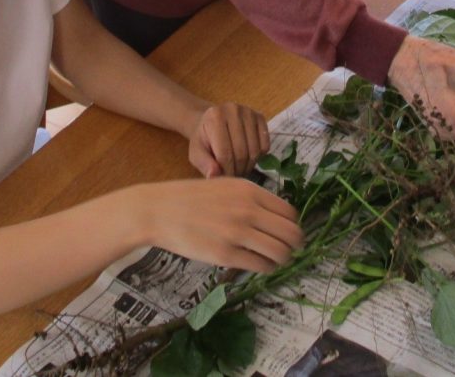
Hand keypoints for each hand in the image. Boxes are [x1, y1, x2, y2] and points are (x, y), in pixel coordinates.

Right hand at [133, 178, 303, 274]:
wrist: (159, 210)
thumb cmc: (190, 198)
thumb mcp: (224, 185)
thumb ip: (249, 198)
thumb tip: (275, 217)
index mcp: (248, 190)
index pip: (289, 212)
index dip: (292, 225)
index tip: (287, 233)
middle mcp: (247, 210)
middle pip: (291, 233)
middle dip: (294, 245)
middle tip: (288, 250)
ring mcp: (237, 233)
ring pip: (280, 252)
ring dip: (282, 259)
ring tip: (274, 260)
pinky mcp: (226, 255)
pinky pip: (261, 265)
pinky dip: (266, 268)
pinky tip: (259, 265)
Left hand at [187, 103, 270, 177]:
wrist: (211, 121)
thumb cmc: (204, 139)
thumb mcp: (196, 152)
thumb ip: (203, 163)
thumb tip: (214, 176)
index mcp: (215, 117)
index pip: (225, 153)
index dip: (226, 172)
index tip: (224, 179)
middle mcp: (233, 110)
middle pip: (241, 153)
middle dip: (238, 170)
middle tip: (233, 175)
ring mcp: (248, 112)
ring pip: (255, 151)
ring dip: (248, 165)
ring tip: (239, 166)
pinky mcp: (260, 116)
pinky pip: (265, 145)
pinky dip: (259, 156)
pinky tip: (248, 155)